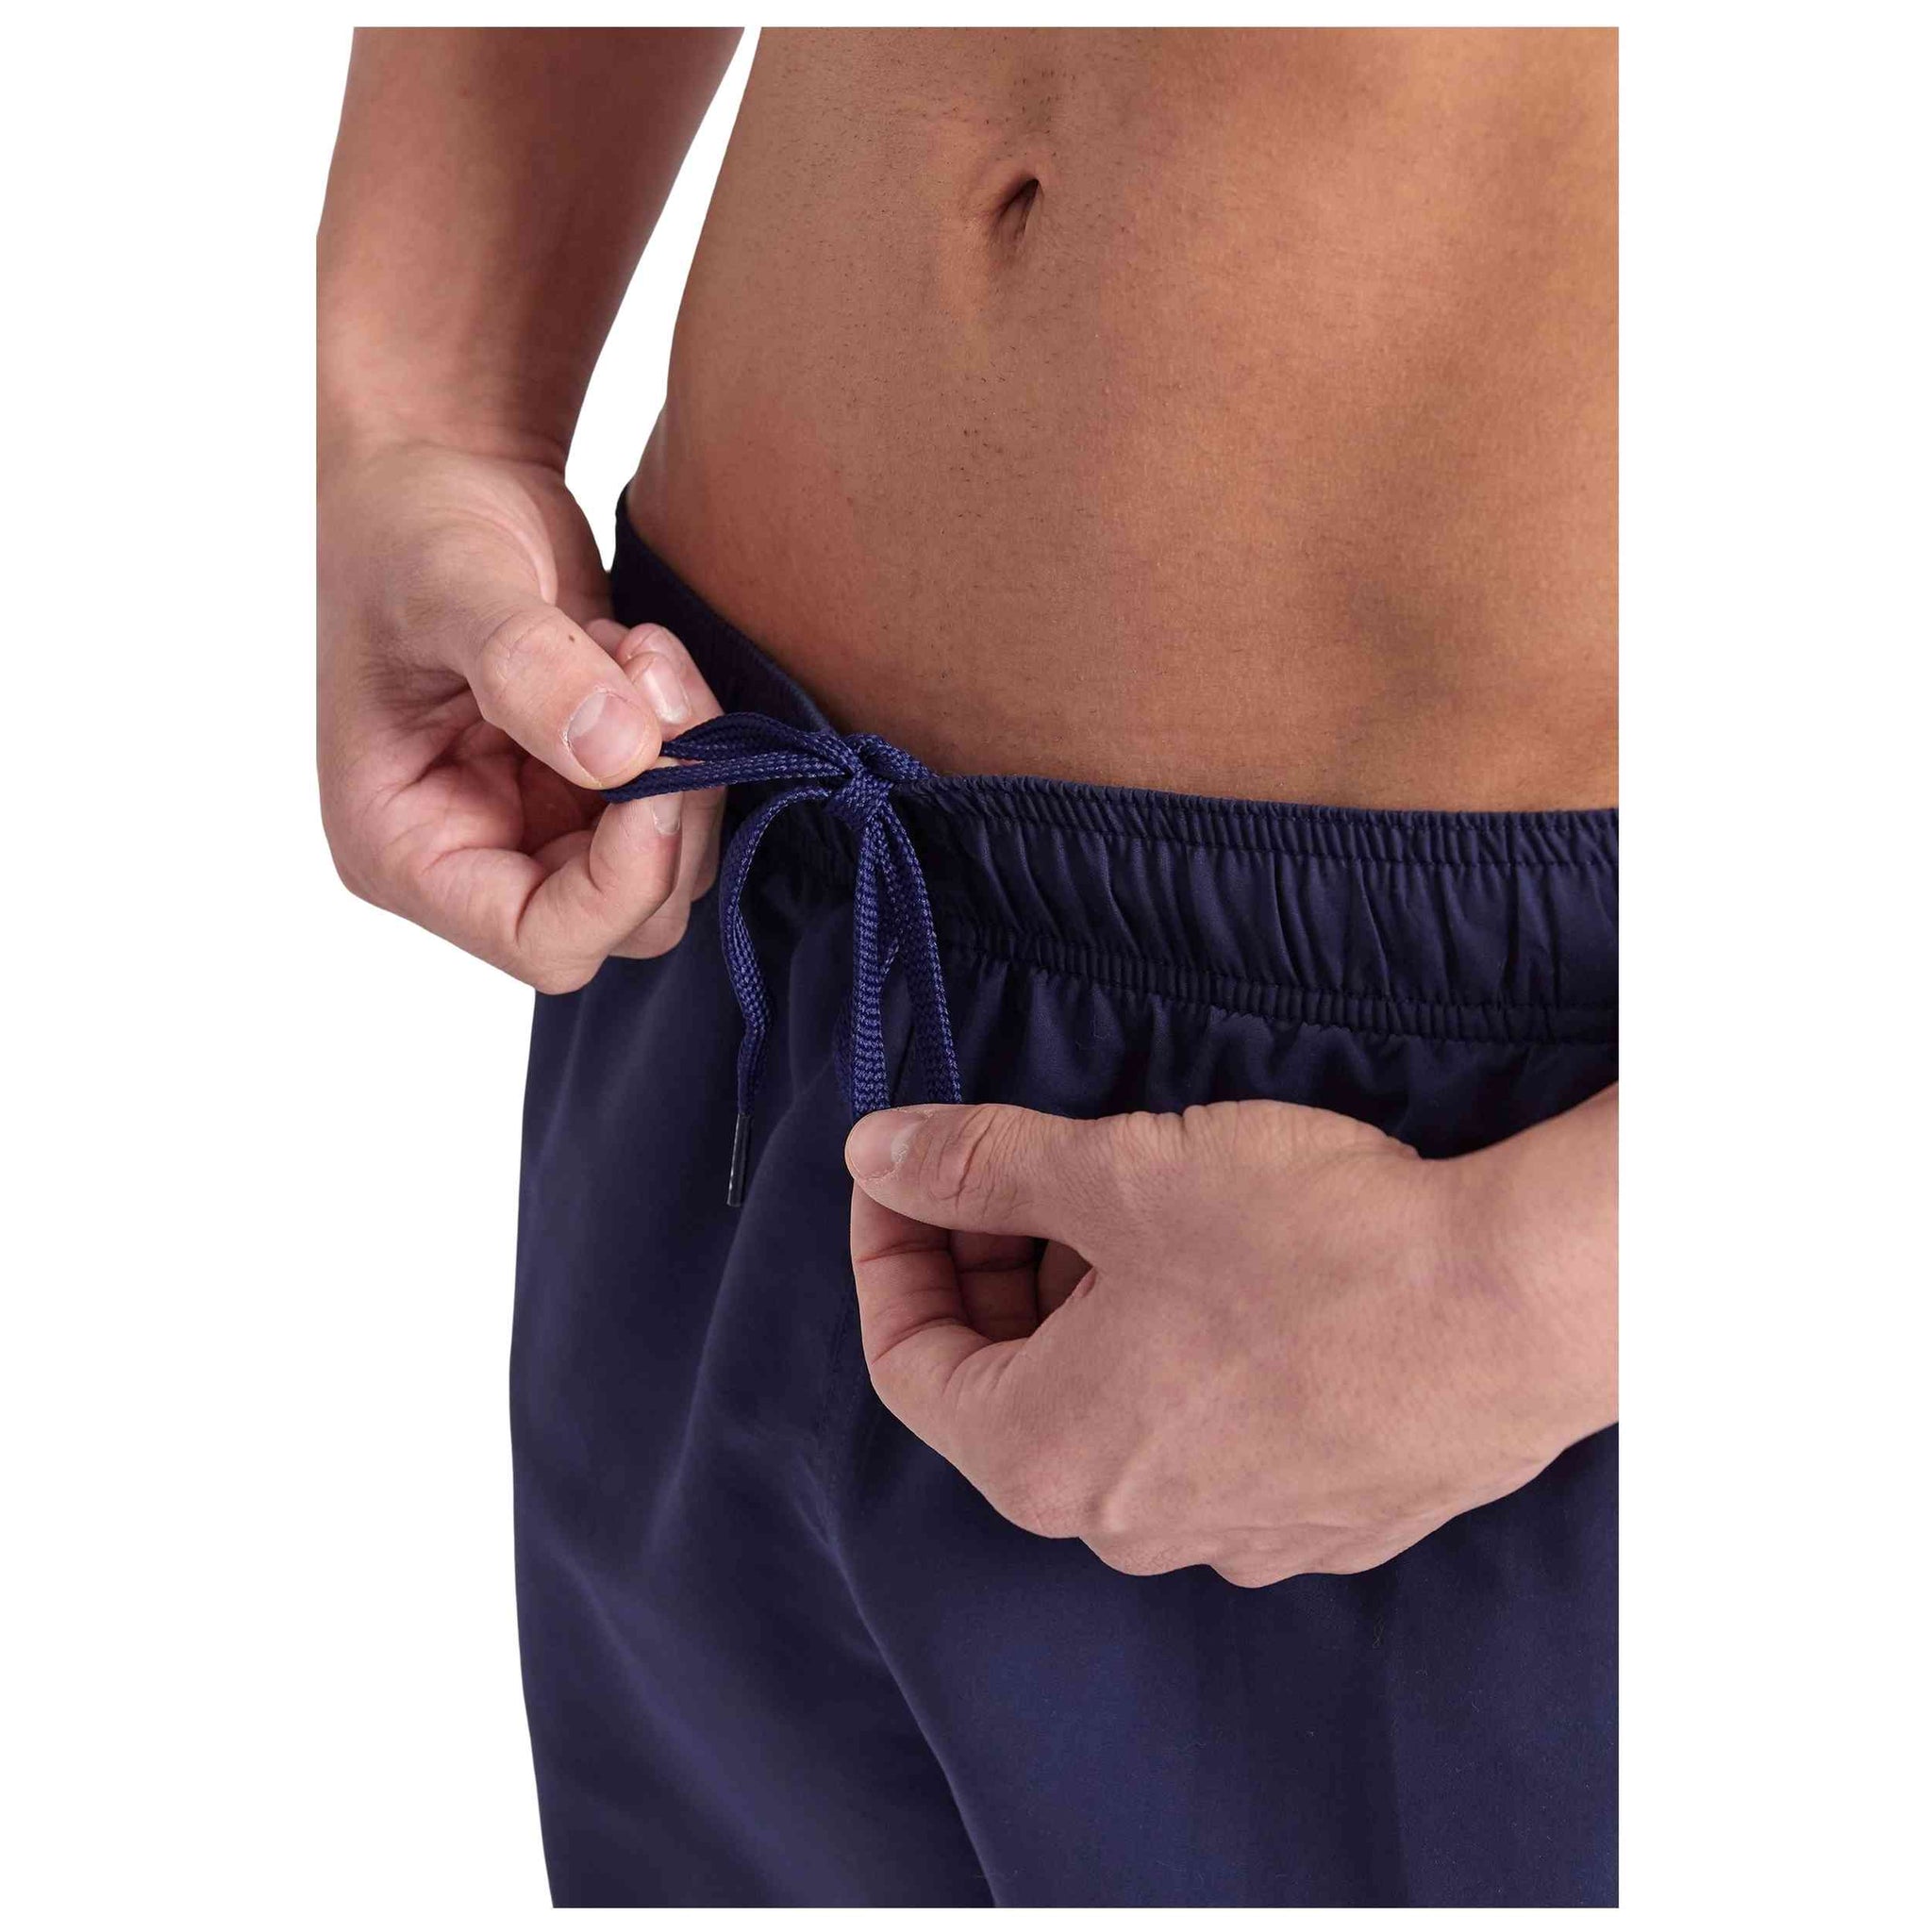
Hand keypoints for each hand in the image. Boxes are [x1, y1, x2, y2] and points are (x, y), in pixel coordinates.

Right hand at [318, 439, 724, 988]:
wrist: (445, 471)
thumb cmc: (410, 523)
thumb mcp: (453, 583)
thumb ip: (529, 669)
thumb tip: (621, 755)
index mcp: (405, 849)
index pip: (542, 941)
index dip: (621, 883)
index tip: (655, 772)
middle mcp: (476, 858)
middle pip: (628, 917)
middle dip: (669, 809)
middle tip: (653, 676)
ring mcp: (542, 829)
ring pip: (672, 868)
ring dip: (686, 761)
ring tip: (638, 651)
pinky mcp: (596, 791)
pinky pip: (683, 807)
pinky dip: (688, 737)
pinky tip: (642, 658)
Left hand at [846, 1095, 1616, 1586]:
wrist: (1520, 1312)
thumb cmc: (1312, 1248)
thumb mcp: (1117, 1175)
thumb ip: (977, 1164)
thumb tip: (875, 1151)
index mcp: (1043, 1458)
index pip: (907, 1362)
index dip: (892, 1253)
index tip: (907, 1177)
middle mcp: (1125, 1526)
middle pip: (1008, 1388)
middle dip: (994, 1270)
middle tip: (1021, 1171)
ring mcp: (1233, 1535)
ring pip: (1109, 1410)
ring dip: (1088, 1310)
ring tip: (1132, 1211)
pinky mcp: (1322, 1519)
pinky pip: (1204, 1436)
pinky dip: (1177, 1357)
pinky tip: (1225, 1277)